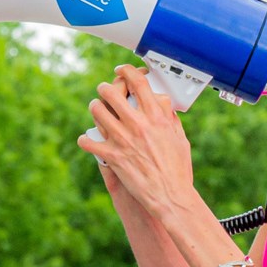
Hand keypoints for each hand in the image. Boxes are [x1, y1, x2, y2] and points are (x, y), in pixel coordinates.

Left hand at [77, 65, 198, 220]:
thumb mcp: (180, 139)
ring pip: (97, 111)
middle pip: (112, 92)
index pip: (138, 82)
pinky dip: (86, 140)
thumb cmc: (178, 170)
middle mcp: (137, 124)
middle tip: (104, 90)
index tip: (122, 71)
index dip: (127, 71)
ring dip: (95, 108)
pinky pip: (89, 141)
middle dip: (105, 88)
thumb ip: (170, 120)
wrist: (170, 196)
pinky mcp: (112, 156)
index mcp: (156, 117)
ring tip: (96, 109)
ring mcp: (123, 139)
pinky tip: (87, 140)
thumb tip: (163, 107)